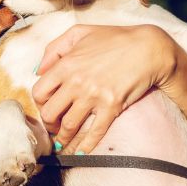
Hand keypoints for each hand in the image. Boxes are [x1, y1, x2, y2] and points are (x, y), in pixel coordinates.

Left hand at [31, 24, 176, 153]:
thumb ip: (54, 49)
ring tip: (62, 143)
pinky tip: (80, 152)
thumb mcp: (79, 33)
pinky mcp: (112, 107)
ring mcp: (94, 96)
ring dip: (63, 139)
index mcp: (66, 64)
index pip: (39, 92)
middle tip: (53, 127)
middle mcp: (76, 82)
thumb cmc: (114, 38)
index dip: (40, 103)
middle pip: (50, 113)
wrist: (148, 48)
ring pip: (68, 126)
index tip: (46, 107)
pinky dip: (85, 146)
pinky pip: (94, 133)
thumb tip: (38, 70)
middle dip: (49, 124)